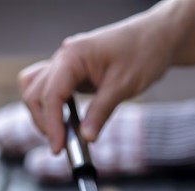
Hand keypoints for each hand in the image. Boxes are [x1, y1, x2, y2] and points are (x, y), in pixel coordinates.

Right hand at [18, 10, 179, 153]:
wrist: (157, 37)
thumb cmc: (143, 53)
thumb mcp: (123, 86)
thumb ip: (101, 112)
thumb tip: (86, 138)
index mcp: (73, 55)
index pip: (51, 94)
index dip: (52, 124)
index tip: (58, 148)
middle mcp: (64, 57)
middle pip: (36, 93)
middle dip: (45, 122)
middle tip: (62, 146)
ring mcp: (66, 63)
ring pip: (37, 90)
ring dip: (44, 114)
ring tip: (61, 134)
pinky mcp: (72, 71)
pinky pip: (50, 88)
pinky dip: (52, 106)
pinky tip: (65, 119)